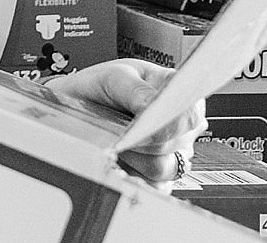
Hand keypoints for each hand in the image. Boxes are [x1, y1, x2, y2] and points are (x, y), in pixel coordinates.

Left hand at [42, 59, 205, 192]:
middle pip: (174, 144)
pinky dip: (132, 176)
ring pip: (163, 169)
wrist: (74, 106)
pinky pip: (154, 187)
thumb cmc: (99, 89)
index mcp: (179, 96)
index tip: (146, 117)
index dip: (171, 120)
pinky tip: (118, 159)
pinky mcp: (155, 177)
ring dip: (132, 156)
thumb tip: (152, 106)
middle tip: (117, 124)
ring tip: (114, 138)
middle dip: (141, 137)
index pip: (192, 115)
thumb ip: (137, 90)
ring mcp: (169, 154)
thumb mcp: (115, 77)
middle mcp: (179, 128)